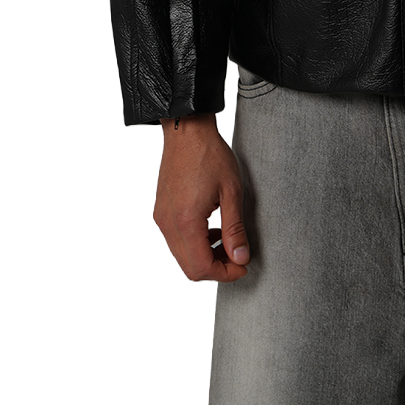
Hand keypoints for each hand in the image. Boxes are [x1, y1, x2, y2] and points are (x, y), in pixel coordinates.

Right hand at [153, 113, 250, 281]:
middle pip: (190, 268)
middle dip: (216, 269)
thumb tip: (240, 257)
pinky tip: (211, 230)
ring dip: (205, 257)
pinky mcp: (161, 212)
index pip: (201, 267)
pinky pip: (176, 241)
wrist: (187, 131)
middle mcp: (169, 224)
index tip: (242, 266)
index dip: (225, 273)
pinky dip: (194, 244)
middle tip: (237, 257)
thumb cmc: (209, 154)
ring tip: (226, 241)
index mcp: (186, 221)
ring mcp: (162, 219)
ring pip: (182, 256)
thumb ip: (235, 228)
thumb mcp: (231, 191)